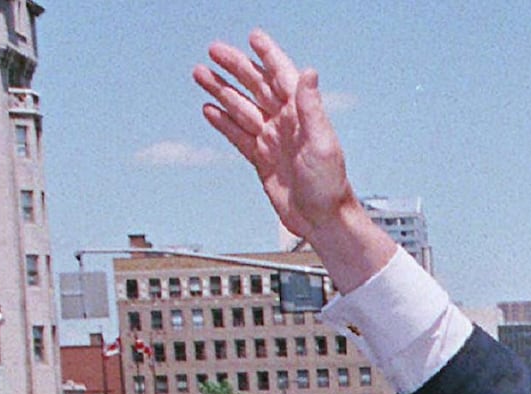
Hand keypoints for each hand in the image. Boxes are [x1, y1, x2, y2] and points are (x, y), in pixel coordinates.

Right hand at [195, 31, 354, 244]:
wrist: (323, 220)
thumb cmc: (329, 185)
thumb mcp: (322, 143)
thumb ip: (312, 107)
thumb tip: (308, 72)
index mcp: (301, 115)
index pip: (281, 76)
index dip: (268, 55)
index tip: (253, 37)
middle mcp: (286, 124)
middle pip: (256, 87)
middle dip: (235, 67)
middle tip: (214, 50)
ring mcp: (272, 141)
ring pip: (242, 109)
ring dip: (222, 91)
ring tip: (200, 74)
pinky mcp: (262, 161)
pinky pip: (239, 136)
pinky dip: (223, 122)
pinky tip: (209, 110)